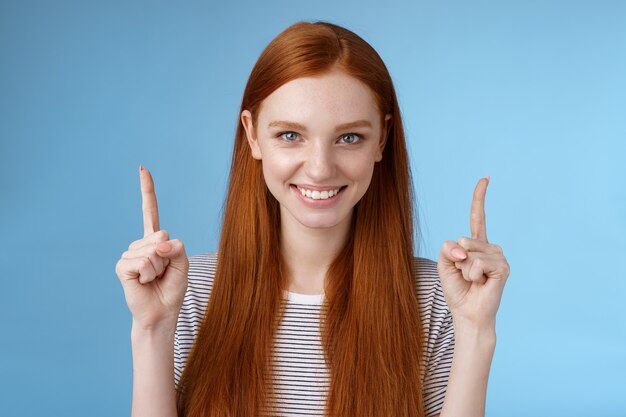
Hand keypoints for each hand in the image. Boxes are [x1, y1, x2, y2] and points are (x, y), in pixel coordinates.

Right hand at [115, 165, 188, 329]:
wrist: (161, 313)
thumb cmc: (171, 289)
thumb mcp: (183, 264)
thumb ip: (177, 248)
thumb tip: (159, 244)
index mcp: (155, 240)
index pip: (150, 211)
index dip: (147, 190)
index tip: (142, 168)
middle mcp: (140, 244)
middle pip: (163, 236)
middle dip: (169, 256)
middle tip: (163, 273)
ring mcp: (129, 254)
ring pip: (154, 251)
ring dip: (160, 268)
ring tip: (154, 279)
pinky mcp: (123, 266)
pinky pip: (144, 262)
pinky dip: (149, 274)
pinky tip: (144, 282)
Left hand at [437, 177, 509, 328]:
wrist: (467, 313)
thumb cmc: (457, 290)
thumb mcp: (444, 264)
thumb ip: (447, 248)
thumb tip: (463, 249)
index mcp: (475, 244)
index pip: (477, 216)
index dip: (479, 197)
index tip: (486, 178)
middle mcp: (489, 247)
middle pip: (463, 240)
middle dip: (456, 259)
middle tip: (465, 275)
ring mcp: (498, 256)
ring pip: (469, 252)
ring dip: (464, 270)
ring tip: (474, 281)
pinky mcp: (503, 267)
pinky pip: (476, 263)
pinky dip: (472, 275)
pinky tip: (481, 283)